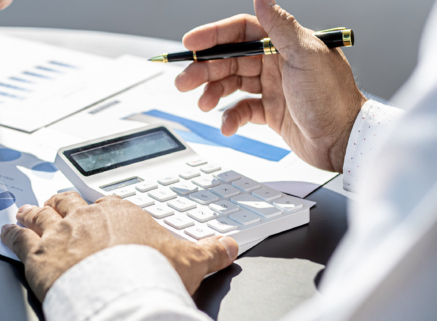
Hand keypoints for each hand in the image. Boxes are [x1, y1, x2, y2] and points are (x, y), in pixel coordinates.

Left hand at [0, 192, 237, 300]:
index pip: (108, 203)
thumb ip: (211, 250)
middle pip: (69, 202)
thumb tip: (230, 245)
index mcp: (121, 213)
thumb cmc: (151, 274)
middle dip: (62, 204)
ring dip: (31, 213)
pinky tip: (5, 232)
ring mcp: (60, 233)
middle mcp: (87, 216)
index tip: (100, 210)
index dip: (102, 208)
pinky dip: (10, 235)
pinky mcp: (38, 254)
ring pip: (40, 214)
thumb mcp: (191, 261)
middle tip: (57, 205)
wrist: (121, 292)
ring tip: (24, 211)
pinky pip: (18, 239)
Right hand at [175, 0, 366, 172]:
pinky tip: (227, 125)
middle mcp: (277, 63)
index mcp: (285, 45)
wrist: (345, 141)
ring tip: (203, 103)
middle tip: (184, 81)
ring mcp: (273, 87)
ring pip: (231, 84)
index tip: (191, 44)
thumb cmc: (333, 98)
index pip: (241, 32)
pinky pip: (241, 109)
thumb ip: (280, 27)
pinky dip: (230, 117)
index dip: (214, 36)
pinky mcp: (271, 112)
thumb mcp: (306, 56)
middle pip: (230, 59)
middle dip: (205, 70)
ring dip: (213, 92)